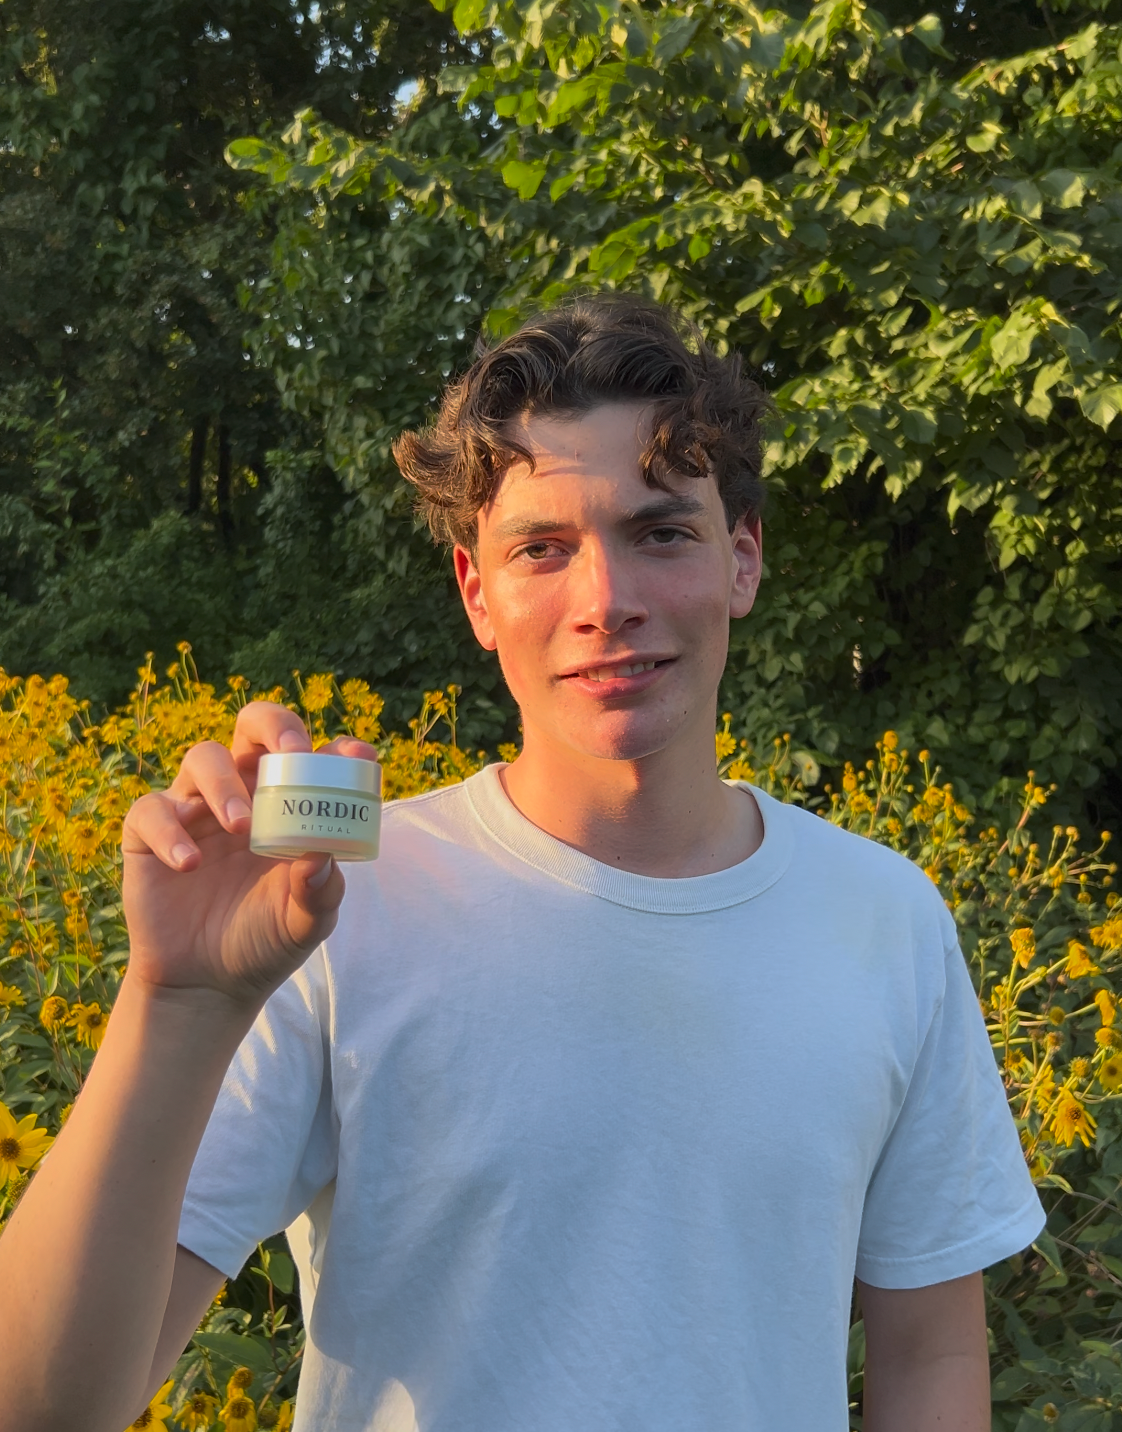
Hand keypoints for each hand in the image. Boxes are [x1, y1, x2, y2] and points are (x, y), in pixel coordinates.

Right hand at [121, 702, 377, 1008]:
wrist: (208, 986)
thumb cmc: (265, 940)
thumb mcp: (306, 923)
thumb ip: (321, 891)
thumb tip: (320, 855)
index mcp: (289, 806)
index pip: (313, 757)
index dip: (336, 748)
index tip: (356, 755)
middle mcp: (244, 794)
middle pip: (253, 726)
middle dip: (275, 727)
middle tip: (292, 755)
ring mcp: (195, 809)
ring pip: (204, 757)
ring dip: (224, 785)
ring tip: (241, 828)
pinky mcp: (148, 834)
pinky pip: (152, 810)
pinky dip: (170, 832)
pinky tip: (190, 865)